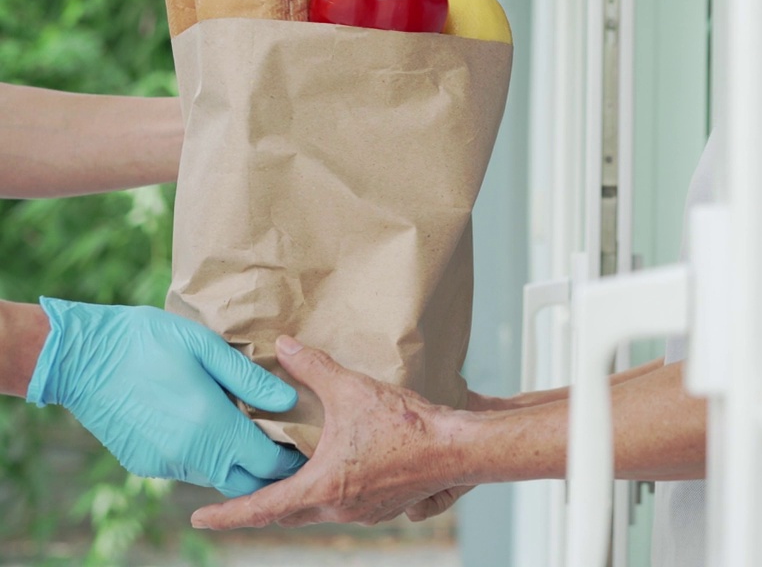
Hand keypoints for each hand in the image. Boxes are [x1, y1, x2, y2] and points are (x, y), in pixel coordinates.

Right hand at [28, 298, 305, 496]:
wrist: (82, 356)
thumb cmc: (149, 341)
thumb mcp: (207, 347)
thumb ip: (251, 380)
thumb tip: (289, 402)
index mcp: (210, 425)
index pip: (266, 463)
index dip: (289, 456)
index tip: (302, 440)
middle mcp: (188, 455)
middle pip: (244, 481)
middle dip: (266, 468)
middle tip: (280, 440)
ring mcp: (163, 463)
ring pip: (216, 477)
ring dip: (235, 462)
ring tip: (247, 429)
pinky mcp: (144, 464)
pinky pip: (188, 469)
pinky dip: (205, 456)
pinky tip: (207, 427)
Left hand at [191, 335, 470, 528]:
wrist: (457, 448)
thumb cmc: (407, 426)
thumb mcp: (353, 391)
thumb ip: (315, 369)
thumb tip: (285, 347)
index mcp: (321, 487)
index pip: (261, 507)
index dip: (227, 514)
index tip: (199, 518)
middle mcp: (338, 508)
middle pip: (286, 513)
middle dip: (262, 503)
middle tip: (240, 492)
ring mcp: (363, 511)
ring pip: (316, 509)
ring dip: (298, 496)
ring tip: (287, 475)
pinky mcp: (386, 506)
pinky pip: (345, 504)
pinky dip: (330, 491)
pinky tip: (336, 468)